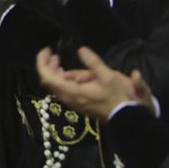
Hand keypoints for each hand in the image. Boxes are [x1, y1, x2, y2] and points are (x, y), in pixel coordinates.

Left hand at [37, 46, 154, 119]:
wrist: (125, 118)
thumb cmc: (117, 97)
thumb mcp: (108, 77)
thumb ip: (93, 63)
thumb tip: (81, 49)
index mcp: (72, 91)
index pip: (47, 77)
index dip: (42, 62)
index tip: (47, 50)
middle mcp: (68, 98)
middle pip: (48, 81)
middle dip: (47, 65)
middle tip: (52, 54)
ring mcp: (72, 102)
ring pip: (55, 86)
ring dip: (54, 72)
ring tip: (57, 60)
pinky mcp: (77, 104)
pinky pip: (62, 90)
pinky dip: (61, 79)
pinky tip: (68, 73)